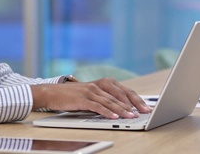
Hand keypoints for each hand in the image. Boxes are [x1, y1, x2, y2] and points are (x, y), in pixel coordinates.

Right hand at [30, 78, 151, 118]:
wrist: (53, 93)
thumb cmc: (73, 96)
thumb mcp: (92, 94)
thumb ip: (106, 98)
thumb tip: (123, 109)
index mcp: (104, 82)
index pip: (124, 91)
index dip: (136, 99)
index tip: (146, 107)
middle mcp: (99, 85)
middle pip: (120, 95)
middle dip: (134, 104)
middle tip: (144, 112)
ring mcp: (91, 91)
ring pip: (111, 101)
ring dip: (123, 109)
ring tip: (132, 116)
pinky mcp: (83, 99)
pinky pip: (98, 106)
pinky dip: (107, 112)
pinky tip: (114, 116)